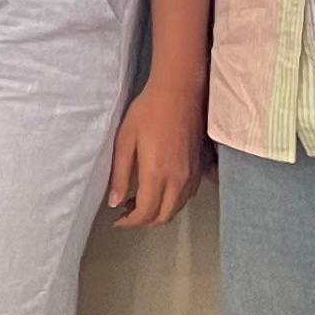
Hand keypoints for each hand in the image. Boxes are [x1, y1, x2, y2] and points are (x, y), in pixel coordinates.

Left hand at [102, 78, 204, 228]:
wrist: (179, 92)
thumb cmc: (148, 112)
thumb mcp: (124, 141)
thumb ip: (120, 175)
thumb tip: (114, 203)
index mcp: (157, 174)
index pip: (146, 213)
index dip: (130, 222)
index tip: (117, 219)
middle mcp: (179, 180)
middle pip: (164, 216)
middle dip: (144, 221)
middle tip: (125, 212)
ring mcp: (193, 175)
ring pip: (177, 208)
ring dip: (159, 212)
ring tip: (138, 201)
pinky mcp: (200, 168)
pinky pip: (187, 196)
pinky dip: (172, 201)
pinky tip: (159, 190)